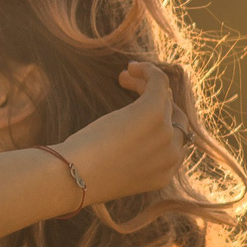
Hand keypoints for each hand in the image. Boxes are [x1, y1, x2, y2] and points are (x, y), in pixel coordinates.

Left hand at [59, 61, 187, 206]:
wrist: (74, 178)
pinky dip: (149, 71)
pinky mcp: (153, 112)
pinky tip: (132, 68)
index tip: (134, 114)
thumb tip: (125, 139)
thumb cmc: (82, 175)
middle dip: (155, 100)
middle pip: (171, 115)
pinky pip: (159, 82)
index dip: (159, 122)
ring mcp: (165, 133)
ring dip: (146, 83)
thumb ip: (130, 158)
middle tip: (128, 88)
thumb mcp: (114, 170)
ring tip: (123, 77)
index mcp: (164, 174)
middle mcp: (171, 155)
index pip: (172, 140)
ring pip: (164, 97)